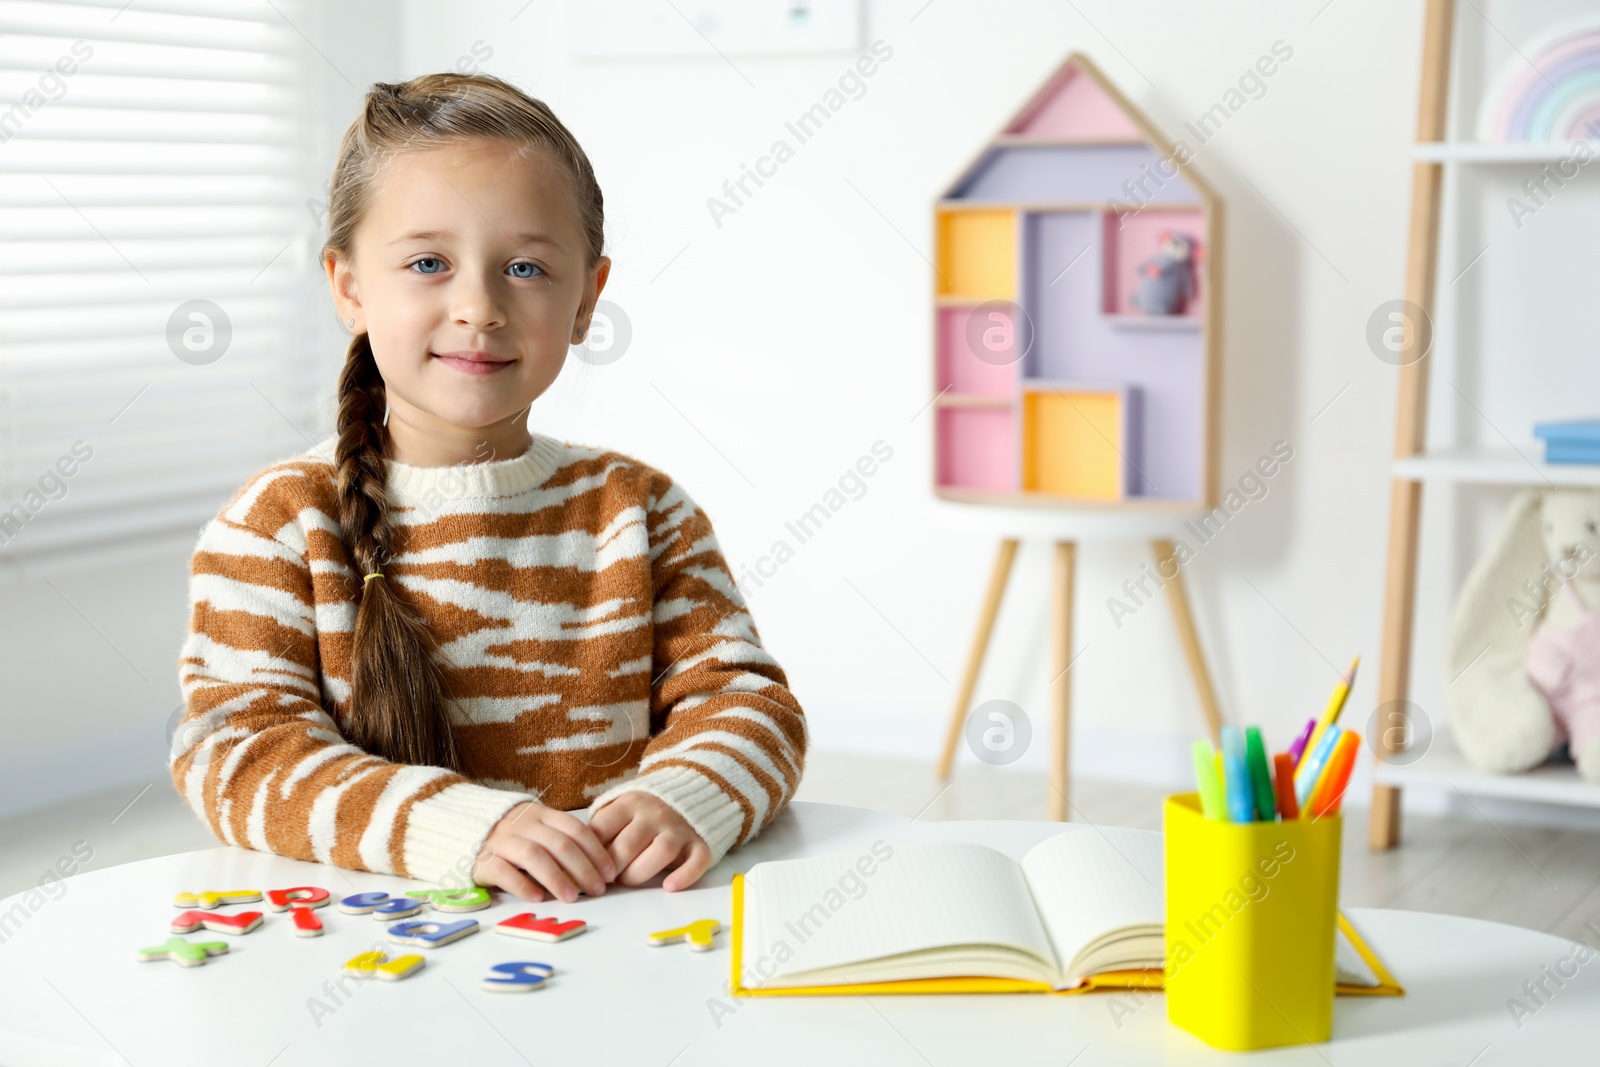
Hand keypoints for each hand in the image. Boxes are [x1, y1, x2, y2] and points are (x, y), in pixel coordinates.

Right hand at [472, 801, 616, 903]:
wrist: (462, 828)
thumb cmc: (511, 836)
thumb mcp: (537, 830)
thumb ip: (561, 842)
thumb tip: (597, 869)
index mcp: (542, 815)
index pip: (576, 830)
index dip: (596, 851)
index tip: (610, 873)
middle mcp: (524, 824)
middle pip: (559, 844)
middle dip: (583, 868)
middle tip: (598, 890)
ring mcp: (502, 840)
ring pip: (534, 856)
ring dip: (557, 878)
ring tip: (572, 898)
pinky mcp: (483, 859)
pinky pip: (504, 871)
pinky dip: (522, 885)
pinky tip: (537, 898)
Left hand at [589, 792, 712, 891]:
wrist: (686, 794)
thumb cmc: (642, 814)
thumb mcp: (619, 809)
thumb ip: (602, 828)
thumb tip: (578, 859)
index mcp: (630, 803)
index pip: (603, 828)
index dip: (592, 853)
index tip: (589, 866)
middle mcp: (655, 813)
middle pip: (629, 845)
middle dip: (613, 869)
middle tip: (607, 879)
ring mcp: (679, 828)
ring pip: (660, 852)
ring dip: (639, 873)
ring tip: (629, 881)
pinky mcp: (698, 843)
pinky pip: (697, 860)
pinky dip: (685, 875)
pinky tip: (670, 886)